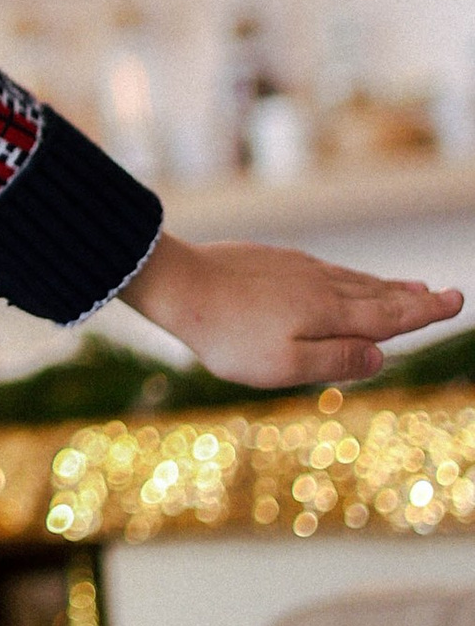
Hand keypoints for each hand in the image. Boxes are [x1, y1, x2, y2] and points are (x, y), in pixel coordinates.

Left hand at [127, 229, 461, 390]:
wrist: (178, 284)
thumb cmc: (227, 336)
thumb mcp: (284, 365)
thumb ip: (336, 360)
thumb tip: (381, 355)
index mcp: (329, 313)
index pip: (389, 315)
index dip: (424, 311)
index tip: (454, 300)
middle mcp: (321, 285)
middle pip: (378, 294)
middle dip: (415, 297)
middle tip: (446, 295)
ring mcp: (298, 269)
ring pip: (353, 280)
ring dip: (386, 286)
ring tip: (411, 287)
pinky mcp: (275, 261)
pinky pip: (328, 271)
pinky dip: (352, 278)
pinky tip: (349, 281)